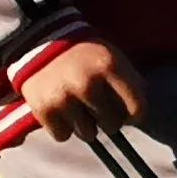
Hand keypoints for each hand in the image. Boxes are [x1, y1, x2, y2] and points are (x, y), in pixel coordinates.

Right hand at [15, 35, 148, 138]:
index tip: (127, 114)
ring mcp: (65, 97)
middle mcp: (88, 82)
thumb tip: (136, 118)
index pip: (137, 108)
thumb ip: (129, 83)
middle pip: (112, 125)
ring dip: (84, 124)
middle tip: (95, 104)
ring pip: (88, 134)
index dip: (133, 115)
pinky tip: (58, 108)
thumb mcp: (111, 57)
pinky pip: (62, 136)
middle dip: (106, 118)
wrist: (39, 41)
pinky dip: (61, 127)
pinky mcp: (44, 109)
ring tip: (75, 104)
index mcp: (110, 65)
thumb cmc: (84, 55)